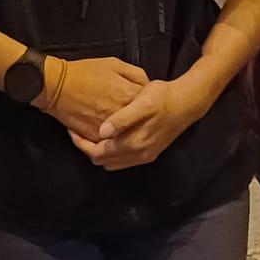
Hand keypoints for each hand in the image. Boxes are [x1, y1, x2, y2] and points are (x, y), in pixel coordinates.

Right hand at [43, 56, 147, 143]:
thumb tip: (147, 85)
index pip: (150, 105)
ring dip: (125, 132)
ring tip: (121, 125)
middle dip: (139, 120)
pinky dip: (110, 138)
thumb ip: (136, 74)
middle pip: (140, 123)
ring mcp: (109, 129)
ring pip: (125, 136)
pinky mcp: (95, 137)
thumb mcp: (114, 64)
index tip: (143, 102)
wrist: (56, 86)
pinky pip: (109, 143)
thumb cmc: (83, 73)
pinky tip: (107, 130)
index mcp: (130, 96)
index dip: (147, 103)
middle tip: (133, 115)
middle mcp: (122, 116)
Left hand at [73, 79, 202, 171]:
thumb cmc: (163, 97)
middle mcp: (139, 155)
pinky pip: (122, 159)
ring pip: (112, 162)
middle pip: (102, 160)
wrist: (188, 102)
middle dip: (87, 147)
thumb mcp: (142, 102)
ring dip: (99, 150)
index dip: (81, 143)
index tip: (72, 128)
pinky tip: (108, 135)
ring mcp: (145, 156)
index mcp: (134, 144)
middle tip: (78, 128)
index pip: (98, 153)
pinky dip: (111, 151)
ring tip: (90, 131)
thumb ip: (122, 119)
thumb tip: (102, 132)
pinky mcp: (149, 153)